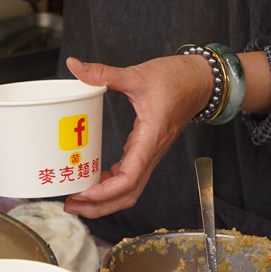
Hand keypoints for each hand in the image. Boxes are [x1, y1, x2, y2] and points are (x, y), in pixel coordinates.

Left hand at [62, 54, 212, 218]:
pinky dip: (111, 185)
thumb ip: (103, 73)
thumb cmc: (175, 79)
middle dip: (99, 206)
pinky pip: (130, 177)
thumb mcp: (136, 75)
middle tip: (70, 204)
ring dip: (104, 200)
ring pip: (130, 190)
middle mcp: (151, 152)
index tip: (82, 192)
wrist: (200, 81)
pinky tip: (93, 180)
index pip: (129, 178)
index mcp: (150, 139)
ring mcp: (150, 154)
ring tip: (76, 198)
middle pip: (128, 195)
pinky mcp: (147, 150)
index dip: (105, 192)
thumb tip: (74, 65)